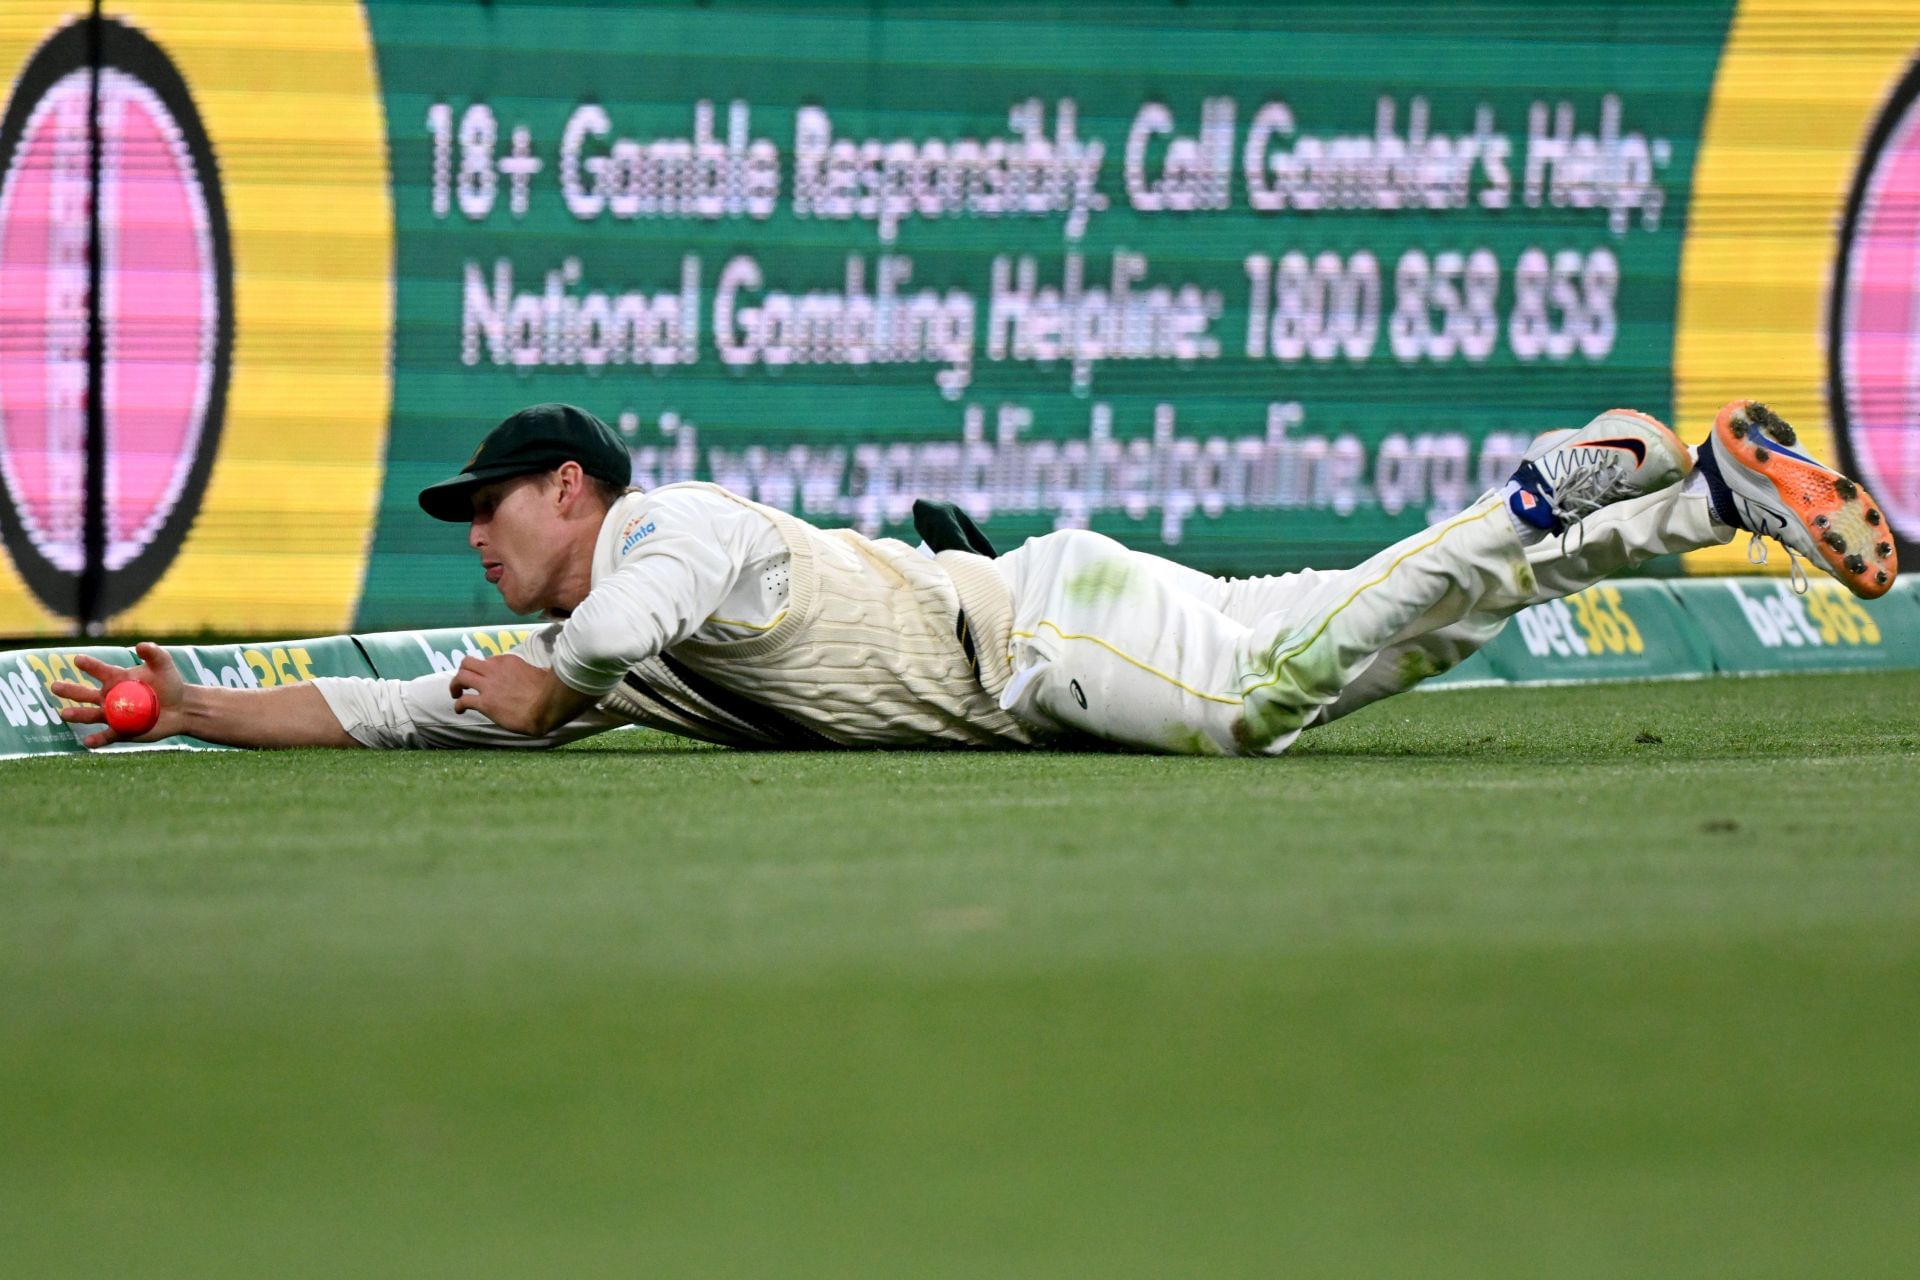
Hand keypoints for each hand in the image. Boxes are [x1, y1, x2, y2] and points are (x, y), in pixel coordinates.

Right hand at [51, 642, 186, 747]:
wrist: (181, 708)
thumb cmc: (169, 683)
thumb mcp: (164, 665)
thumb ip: (153, 653)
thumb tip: (140, 645)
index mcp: (115, 678)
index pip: (99, 670)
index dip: (89, 665)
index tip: (78, 660)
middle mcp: (108, 697)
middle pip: (85, 694)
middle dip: (69, 690)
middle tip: (54, 686)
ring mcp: (112, 714)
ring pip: (90, 715)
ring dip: (77, 714)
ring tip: (64, 713)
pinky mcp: (120, 731)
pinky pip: (106, 736)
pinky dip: (96, 739)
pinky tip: (87, 741)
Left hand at [448, 653, 592, 736]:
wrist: (546, 708)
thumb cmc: (549, 692)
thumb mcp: (542, 673)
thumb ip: (536, 671)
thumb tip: (545, 672)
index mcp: (508, 660)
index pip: (488, 660)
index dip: (484, 670)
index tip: (486, 679)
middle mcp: (494, 669)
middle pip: (467, 662)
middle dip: (463, 671)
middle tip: (463, 683)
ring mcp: (488, 686)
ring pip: (460, 677)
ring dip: (455, 685)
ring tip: (456, 693)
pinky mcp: (485, 703)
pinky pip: (464, 700)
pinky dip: (458, 705)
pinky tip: (460, 710)